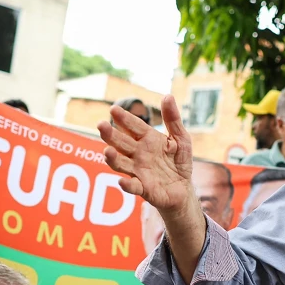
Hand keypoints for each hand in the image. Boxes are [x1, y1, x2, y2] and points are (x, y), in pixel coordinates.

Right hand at [99, 96, 196, 216]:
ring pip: (121, 163)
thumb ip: (173, 119)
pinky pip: (133, 186)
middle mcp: (138, 154)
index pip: (133, 126)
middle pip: (121, 142)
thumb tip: (167, 96)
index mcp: (147, 139)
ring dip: (113, 158)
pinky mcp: (143, 188)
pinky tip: (122, 181)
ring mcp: (138, 171)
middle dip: (110, 135)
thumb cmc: (179, 162)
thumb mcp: (181, 138)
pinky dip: (127, 184)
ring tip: (107, 151)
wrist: (183, 189)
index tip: (113, 109)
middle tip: (101, 125)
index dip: (124, 118)